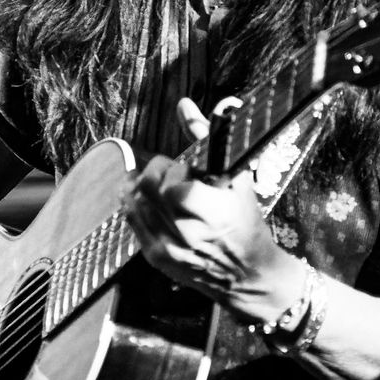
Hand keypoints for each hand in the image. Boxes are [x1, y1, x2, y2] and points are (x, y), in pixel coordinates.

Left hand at [121, 97, 303, 319]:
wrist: (247, 275)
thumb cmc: (246, 222)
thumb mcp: (237, 177)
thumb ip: (207, 138)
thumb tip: (185, 104)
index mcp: (213, 213)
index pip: (174, 184)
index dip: (177, 170)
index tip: (189, 168)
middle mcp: (188, 234)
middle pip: (148, 189)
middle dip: (156, 171)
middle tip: (169, 170)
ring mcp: (169, 248)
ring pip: (134, 204)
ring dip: (139, 184)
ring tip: (151, 177)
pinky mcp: (157, 257)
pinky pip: (132, 222)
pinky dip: (133, 202)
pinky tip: (141, 194)